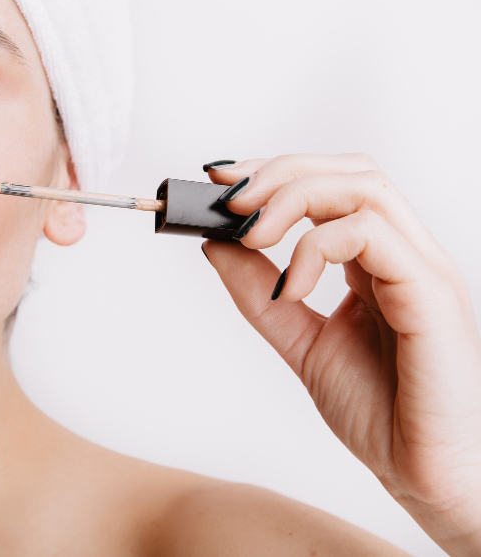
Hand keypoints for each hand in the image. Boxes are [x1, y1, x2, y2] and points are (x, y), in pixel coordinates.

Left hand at [202, 153, 480, 555]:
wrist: (425, 475)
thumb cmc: (382, 413)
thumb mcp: (300, 341)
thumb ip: (258, 293)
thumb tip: (215, 244)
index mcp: (377, 262)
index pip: (332, 185)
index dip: (274, 172)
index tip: (219, 180)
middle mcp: (404, 255)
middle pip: (349, 170)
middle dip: (280, 172)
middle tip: (229, 202)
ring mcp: (422, 269)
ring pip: (365, 187)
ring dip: (293, 197)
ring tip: (251, 234)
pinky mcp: (431, 293)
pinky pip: (374, 234)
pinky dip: (317, 247)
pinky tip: (292, 288)